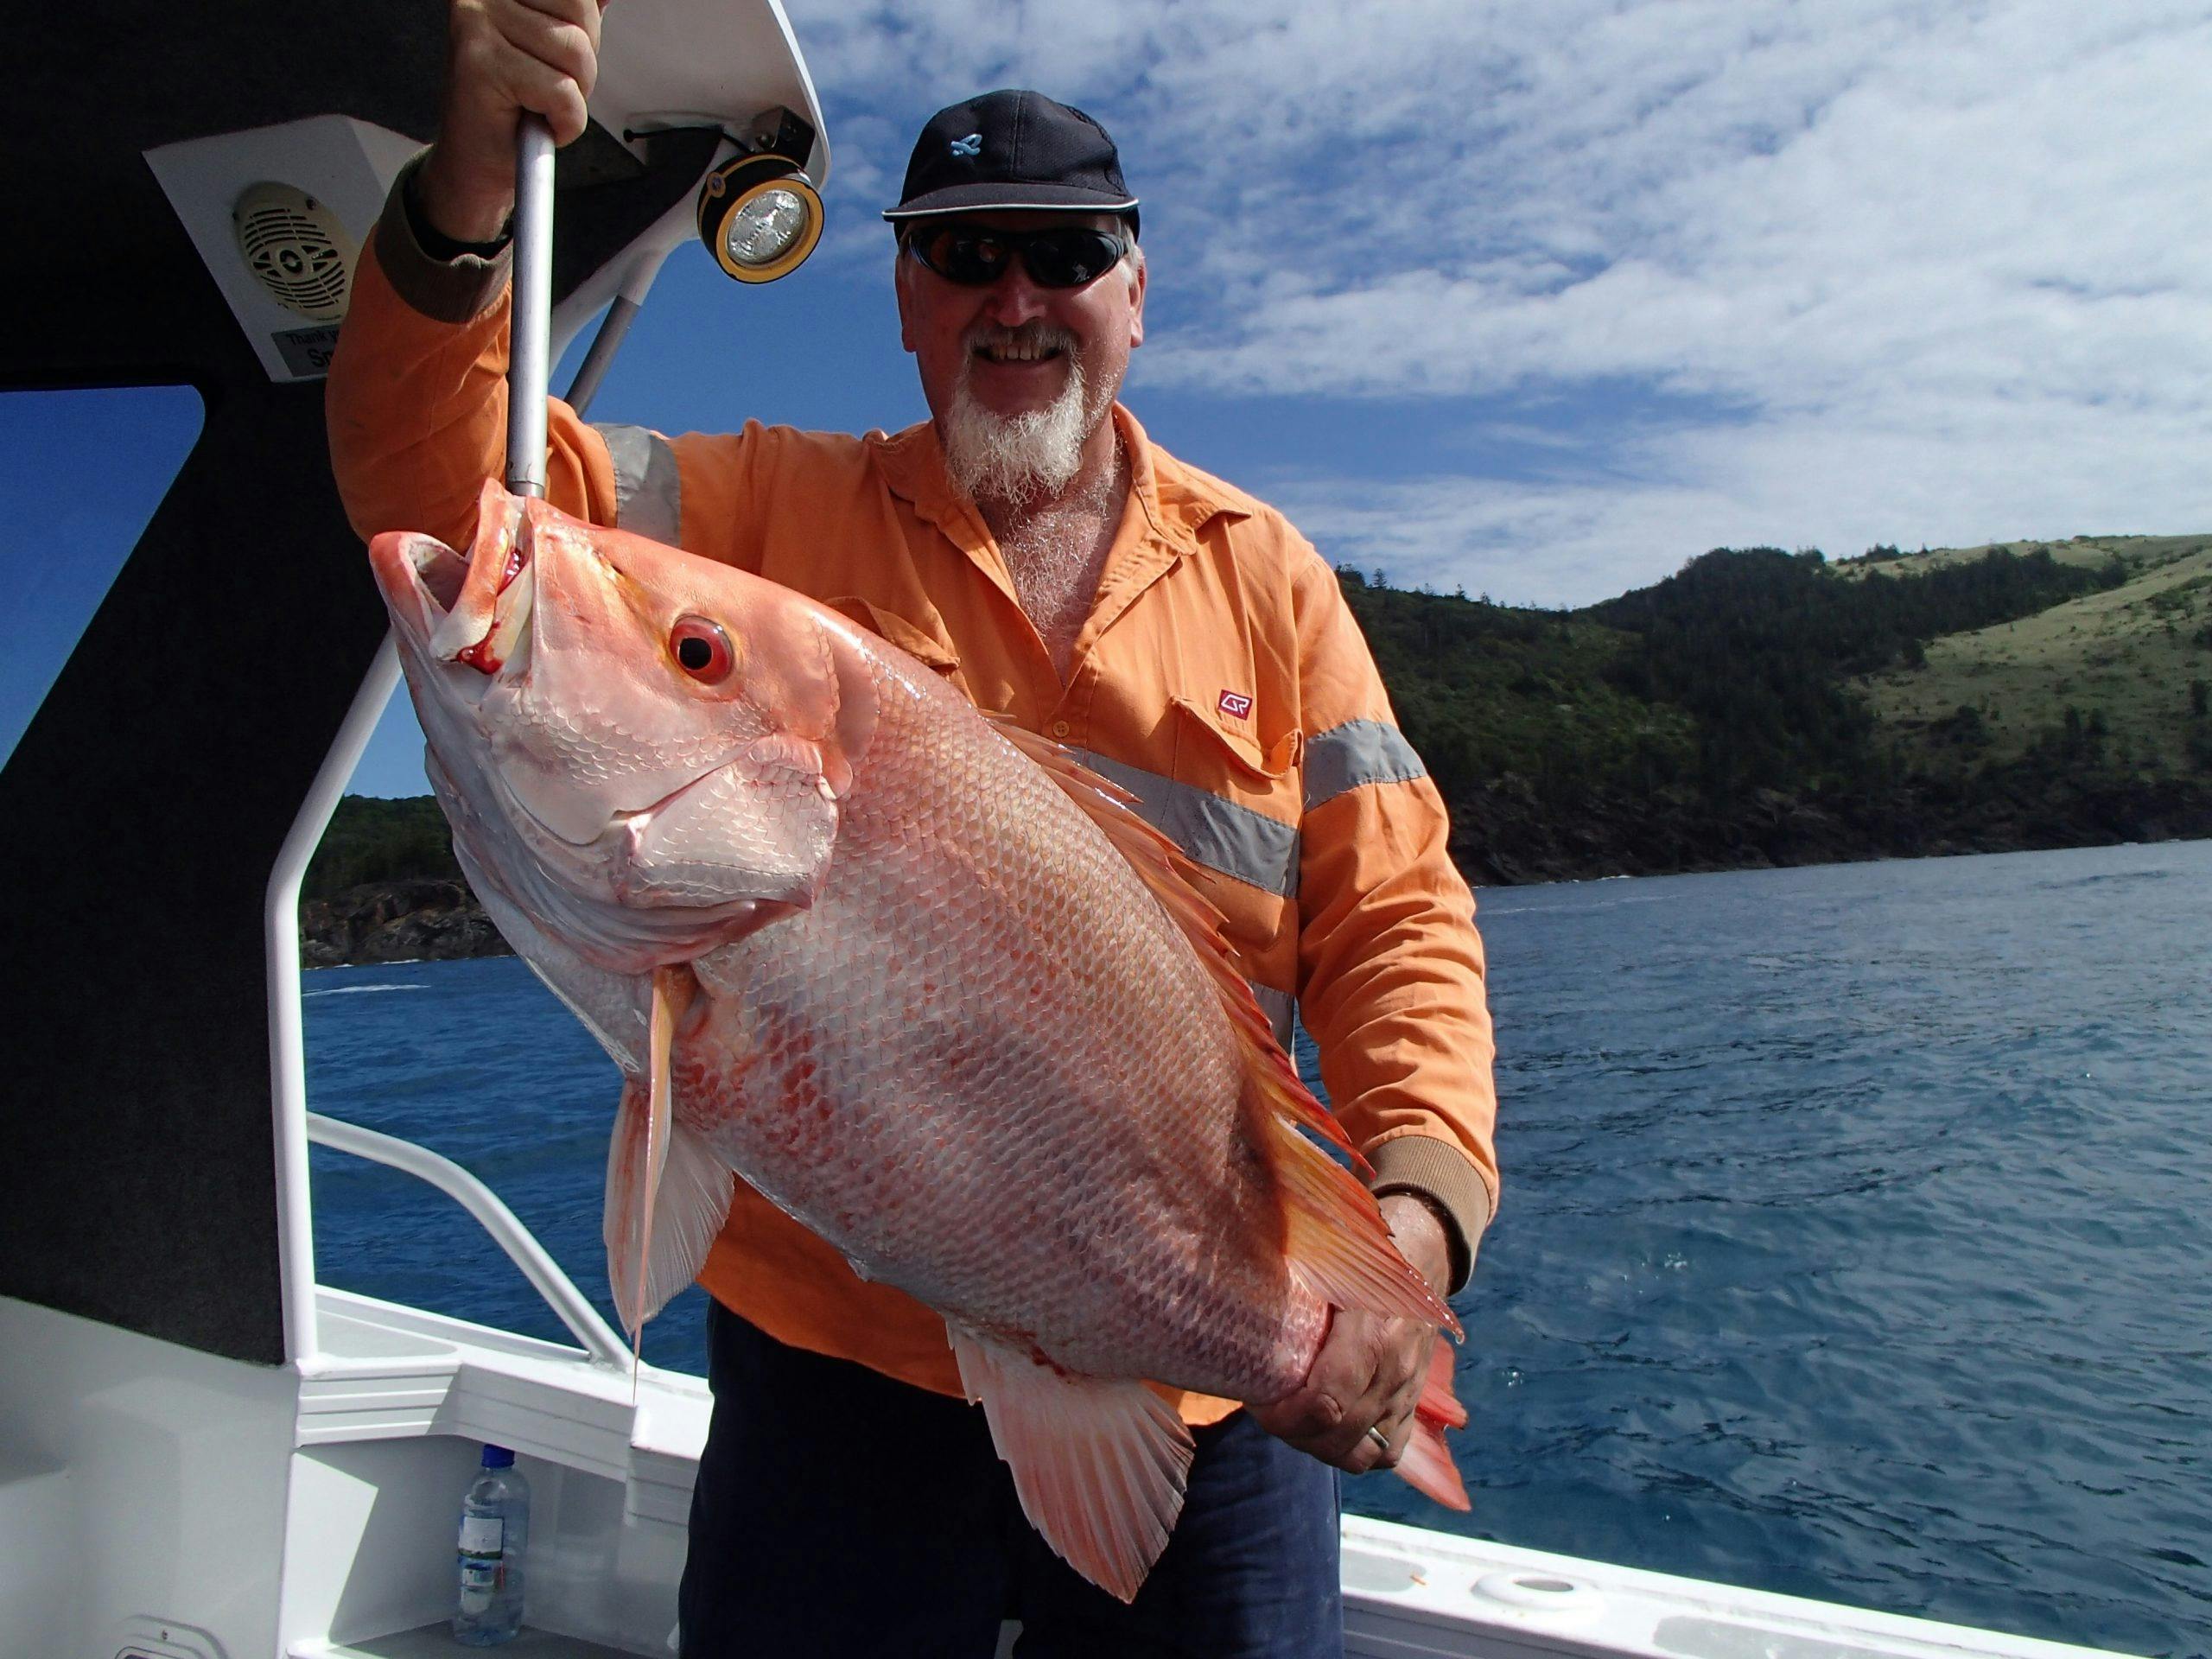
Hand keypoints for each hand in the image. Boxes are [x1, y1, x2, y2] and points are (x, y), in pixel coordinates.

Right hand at [419, 0, 607, 242]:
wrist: (477, 160)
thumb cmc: (517, 105)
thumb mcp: (558, 45)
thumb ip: (578, 14)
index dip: (586, 29)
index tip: (556, 56)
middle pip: (581, 10)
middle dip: (582, 60)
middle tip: (548, 84)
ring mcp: (477, 23)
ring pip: (576, 52)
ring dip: (574, 92)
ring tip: (540, 102)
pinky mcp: (481, 64)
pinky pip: (563, 92)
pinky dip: (566, 122)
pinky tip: (538, 124)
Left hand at [1251, 1193, 1451, 1474]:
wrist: (1423, 1253)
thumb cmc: (1363, 1252)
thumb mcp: (1328, 1258)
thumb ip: (1290, 1283)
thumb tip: (1233, 1299)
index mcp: (1373, 1335)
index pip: (1326, 1402)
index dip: (1284, 1415)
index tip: (1257, 1400)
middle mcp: (1395, 1372)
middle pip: (1338, 1434)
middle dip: (1291, 1430)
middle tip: (1265, 1409)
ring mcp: (1408, 1393)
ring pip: (1360, 1452)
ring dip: (1319, 1446)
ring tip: (1291, 1421)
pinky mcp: (1414, 1404)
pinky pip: (1387, 1452)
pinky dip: (1354, 1451)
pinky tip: (1327, 1431)